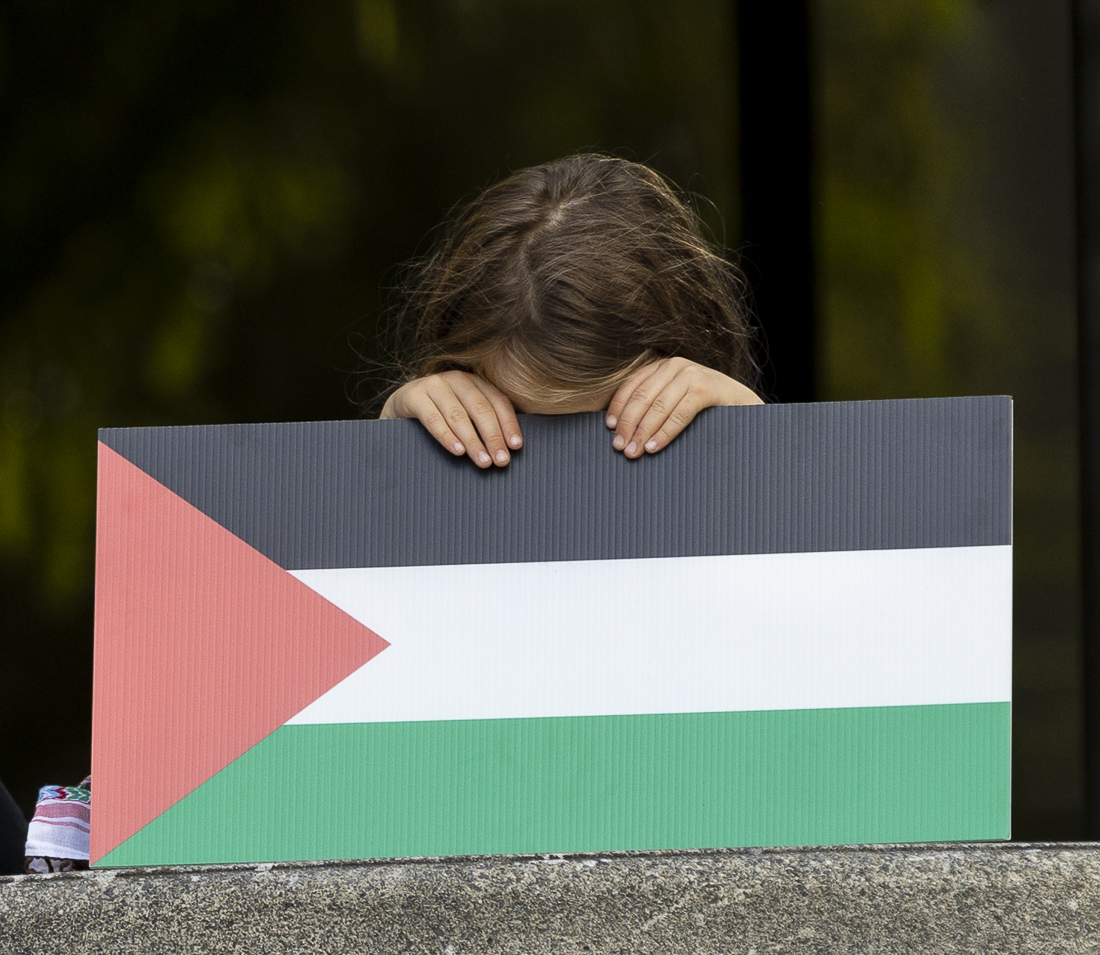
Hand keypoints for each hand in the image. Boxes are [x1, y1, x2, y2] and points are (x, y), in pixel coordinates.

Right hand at [380, 371, 522, 467]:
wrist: (399, 407)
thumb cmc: (439, 415)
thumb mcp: (464, 414)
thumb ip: (484, 424)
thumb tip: (509, 448)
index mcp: (475, 381)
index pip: (498, 402)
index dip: (509, 424)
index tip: (516, 447)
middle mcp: (456, 378)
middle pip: (481, 409)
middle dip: (493, 437)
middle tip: (501, 460)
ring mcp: (434, 384)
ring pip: (458, 415)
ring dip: (473, 441)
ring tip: (483, 461)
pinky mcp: (413, 395)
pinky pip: (433, 418)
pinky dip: (447, 436)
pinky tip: (458, 451)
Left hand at [605, 357, 762, 457]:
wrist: (746, 407)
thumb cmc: (706, 410)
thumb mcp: (675, 401)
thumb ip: (653, 406)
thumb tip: (620, 429)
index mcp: (662, 367)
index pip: (631, 386)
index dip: (618, 409)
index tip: (609, 429)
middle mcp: (674, 365)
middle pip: (640, 397)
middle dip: (627, 425)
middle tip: (618, 448)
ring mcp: (691, 374)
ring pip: (657, 406)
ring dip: (642, 432)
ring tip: (633, 452)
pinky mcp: (706, 388)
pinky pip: (679, 413)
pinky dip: (665, 432)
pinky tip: (654, 447)